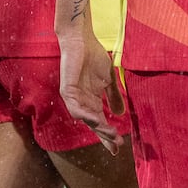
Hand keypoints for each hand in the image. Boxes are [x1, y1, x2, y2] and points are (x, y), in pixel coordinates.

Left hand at [58, 28, 124, 153]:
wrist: (82, 40)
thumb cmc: (94, 57)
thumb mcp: (109, 79)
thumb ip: (114, 96)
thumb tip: (120, 114)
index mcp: (91, 101)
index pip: (100, 122)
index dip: (108, 134)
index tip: (119, 147)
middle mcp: (82, 103)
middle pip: (93, 124)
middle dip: (105, 135)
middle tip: (117, 145)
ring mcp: (73, 98)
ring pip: (85, 119)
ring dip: (98, 128)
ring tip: (111, 134)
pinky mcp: (67, 91)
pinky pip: (74, 108)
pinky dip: (84, 115)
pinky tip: (96, 120)